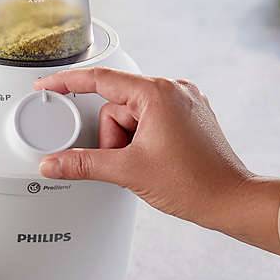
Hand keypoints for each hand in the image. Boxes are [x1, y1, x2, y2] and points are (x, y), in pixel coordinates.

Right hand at [33, 68, 279, 253]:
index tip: (47, 84)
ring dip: (128, 141)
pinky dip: (142, 138)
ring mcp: (184, 102)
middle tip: (126, 160)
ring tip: (147, 163)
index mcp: (156, 93)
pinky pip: (150, 119)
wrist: (232, 200)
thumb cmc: (195, 183)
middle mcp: (173, 89)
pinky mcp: (190, 116)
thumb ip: (84, 163)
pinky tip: (155, 158)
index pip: (99, 79)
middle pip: (116, 105)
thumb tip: (53, 163)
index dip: (67, 82)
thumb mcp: (129, 171)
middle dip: (113, 136)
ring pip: (132, 115)